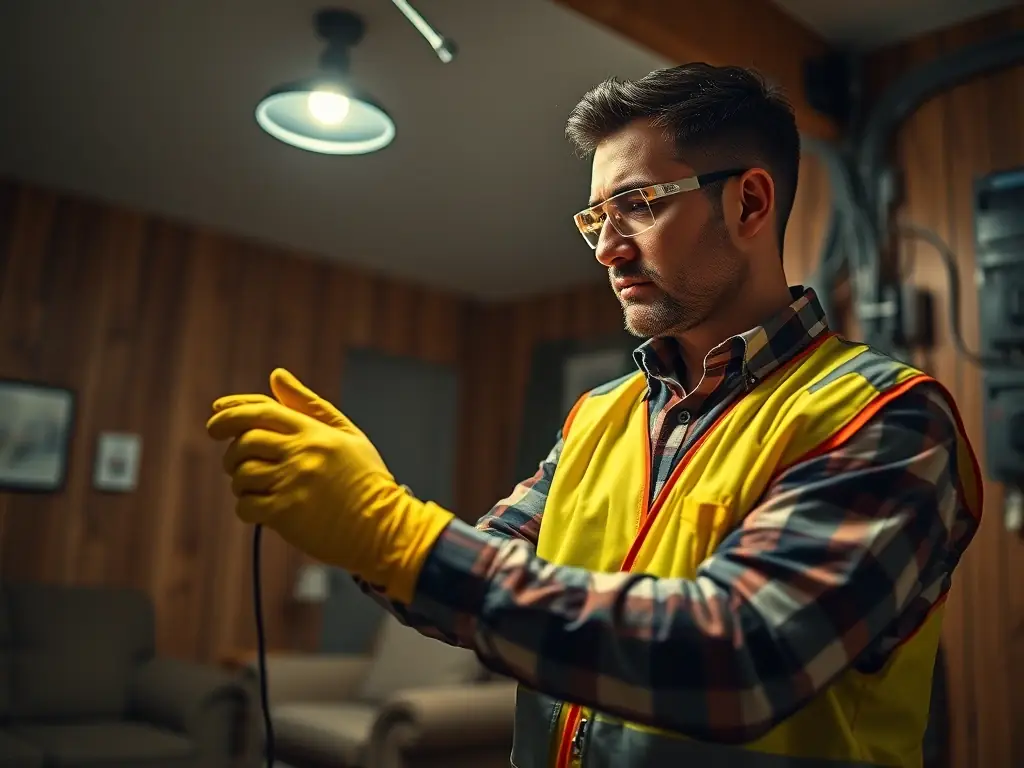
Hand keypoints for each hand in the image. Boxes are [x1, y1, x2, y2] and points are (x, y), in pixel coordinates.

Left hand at [206, 369, 453, 602]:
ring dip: (240, 481)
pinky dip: (247, 508)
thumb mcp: (345, 434)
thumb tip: (276, 374)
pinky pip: (246, 506)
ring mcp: (293, 484)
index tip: (214, 417)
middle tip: (235, 463)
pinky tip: (263, 509)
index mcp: (315, 432)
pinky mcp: (286, 515)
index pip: (261, 411)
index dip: (231, 411)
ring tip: (256, 488)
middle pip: (244, 442)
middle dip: (231, 452)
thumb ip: (308, 404)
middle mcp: (302, 454)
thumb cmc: (365, 479)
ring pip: (241, 474)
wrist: (384, 527)